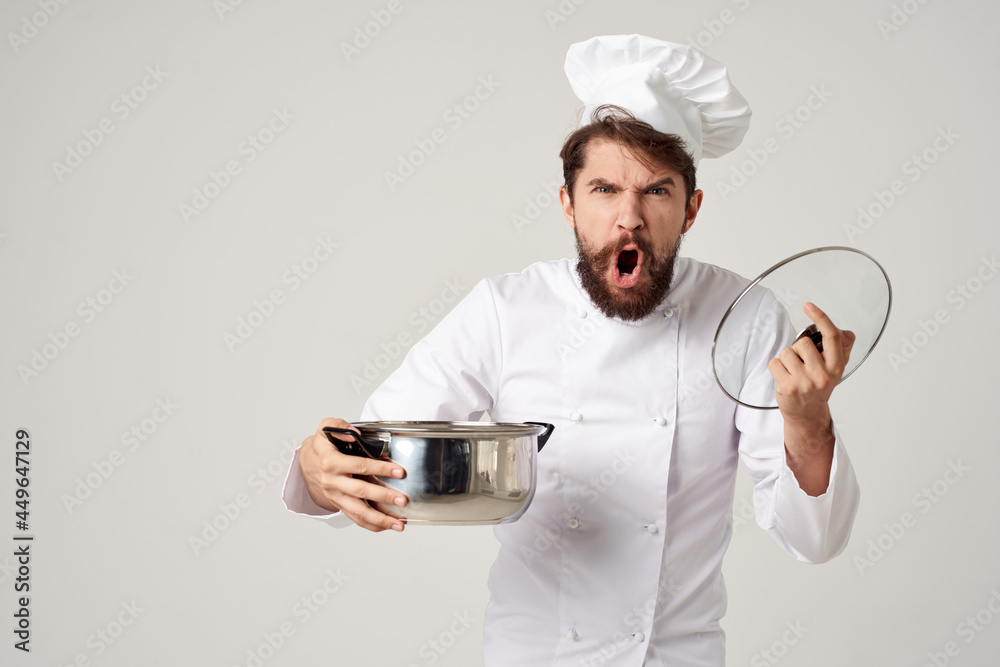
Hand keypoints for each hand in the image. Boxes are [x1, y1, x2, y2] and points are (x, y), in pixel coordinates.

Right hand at [298, 418, 408, 531]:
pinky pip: (354, 518)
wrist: (307, 463)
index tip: (399, 472)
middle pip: (361, 492)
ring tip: (399, 524)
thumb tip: (354, 433)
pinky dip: (371, 525)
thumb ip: (339, 426)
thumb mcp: (325, 428)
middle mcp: (333, 482)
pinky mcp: (339, 504)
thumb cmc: (321, 446)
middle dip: (384, 497)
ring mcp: (336, 496)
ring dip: (379, 519)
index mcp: (331, 462)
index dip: (380, 469)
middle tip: (403, 500)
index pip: (359, 466)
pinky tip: (386, 526)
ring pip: (358, 511)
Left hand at [768, 303, 855, 494]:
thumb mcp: (835, 368)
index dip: (821, 318)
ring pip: (786, 352)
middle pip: (802, 343)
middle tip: (802, 364)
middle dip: (798, 350)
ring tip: (793, 372)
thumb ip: (840, 348)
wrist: (807, 413)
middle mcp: (823, 375)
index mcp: (837, 366)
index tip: (808, 305)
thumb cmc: (819, 385)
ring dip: (786, 359)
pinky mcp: (788, 388)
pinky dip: (776, 368)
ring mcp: (805, 382)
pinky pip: (774, 363)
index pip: (831, 337)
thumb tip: (846, 332)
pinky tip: (784, 378)